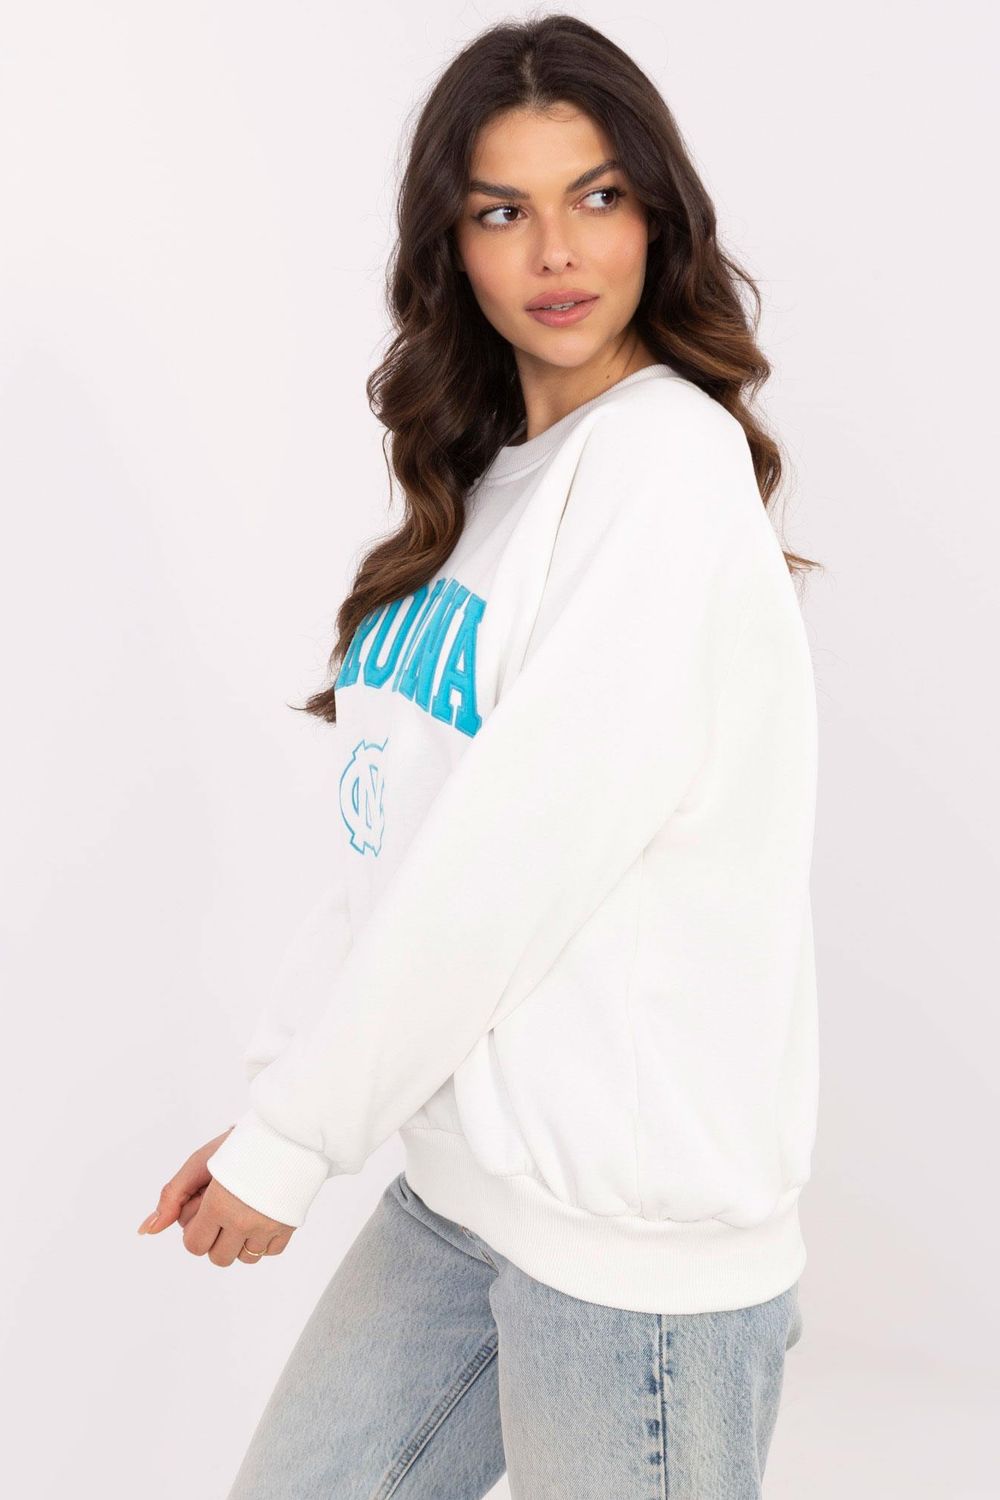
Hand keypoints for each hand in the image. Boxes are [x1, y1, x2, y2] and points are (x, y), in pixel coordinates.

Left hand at [137, 1126, 295, 1264]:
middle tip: (225, 1205)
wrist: (288, 1132)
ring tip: (244, 1208)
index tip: (206, 1202)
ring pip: (245, 1258)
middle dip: (215, 1236)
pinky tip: (261, 1214)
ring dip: (240, 1240)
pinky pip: (269, 1252)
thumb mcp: (199, 1162)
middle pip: (218, 1257)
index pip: (193, 1245)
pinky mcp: (290, 1226)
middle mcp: (244, 1221)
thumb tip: (148, 1229)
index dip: (194, 1226)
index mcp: (219, 1205)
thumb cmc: (243, 1143)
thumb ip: (172, 1197)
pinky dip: (263, 1240)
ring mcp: (269, 1226)